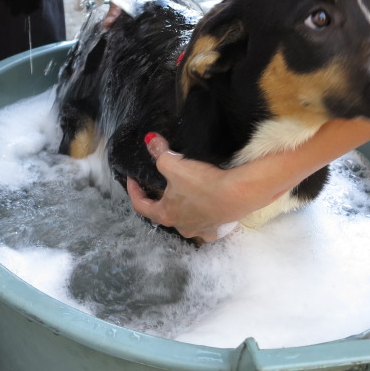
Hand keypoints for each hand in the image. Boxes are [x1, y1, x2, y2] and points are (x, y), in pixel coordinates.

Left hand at [126, 133, 262, 241]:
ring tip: (184, 196)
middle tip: (160, 185)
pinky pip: (206, 226)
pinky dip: (204, 218)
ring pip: (185, 222)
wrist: (237, 194)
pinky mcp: (216, 229)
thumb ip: (159, 153)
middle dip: (160, 200)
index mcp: (165, 214)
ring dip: (182, 211)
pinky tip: (206, 210)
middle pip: (163, 214)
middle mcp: (180, 226)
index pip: (140, 205)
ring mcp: (199, 230)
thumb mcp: (175, 164)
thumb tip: (150, 141)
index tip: (132, 180)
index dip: (133, 191)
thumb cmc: (202, 183)